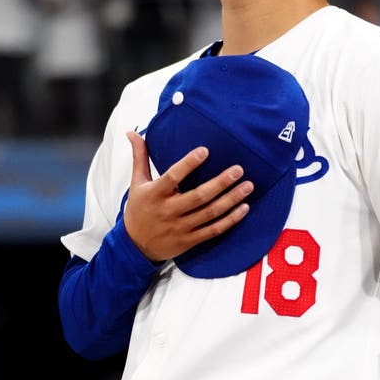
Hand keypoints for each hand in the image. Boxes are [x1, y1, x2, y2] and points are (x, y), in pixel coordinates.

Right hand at [121, 131, 253, 262]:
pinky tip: (244, 208)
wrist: (136, 246)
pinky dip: (230, 220)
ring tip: (247, 186)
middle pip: (198, 196)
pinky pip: (213, 230)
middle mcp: (169, 210)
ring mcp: (181, 227)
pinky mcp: (190, 240)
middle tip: (238, 170)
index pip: (173, 176)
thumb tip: (132, 133)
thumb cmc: (138, 210)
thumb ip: (140, 157)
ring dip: (231, 200)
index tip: (204, 151)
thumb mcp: (136, 183)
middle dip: (220, 182)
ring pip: (210, 213)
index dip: (188, 164)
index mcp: (155, 194)